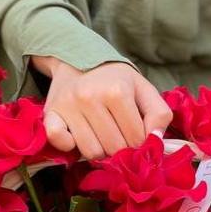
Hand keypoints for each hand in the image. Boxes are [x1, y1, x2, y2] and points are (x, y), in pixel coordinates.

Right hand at [32, 57, 172, 159]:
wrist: (78, 60)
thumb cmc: (115, 80)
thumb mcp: (143, 89)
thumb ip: (159, 113)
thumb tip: (155, 139)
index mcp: (117, 91)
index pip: (136, 139)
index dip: (139, 142)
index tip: (135, 134)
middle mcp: (90, 97)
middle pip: (114, 148)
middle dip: (120, 148)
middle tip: (118, 135)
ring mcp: (69, 106)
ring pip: (91, 152)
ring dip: (99, 150)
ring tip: (101, 135)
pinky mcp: (51, 113)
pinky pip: (59, 141)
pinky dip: (70, 146)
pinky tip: (77, 138)